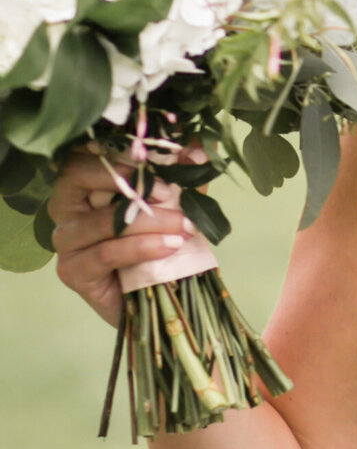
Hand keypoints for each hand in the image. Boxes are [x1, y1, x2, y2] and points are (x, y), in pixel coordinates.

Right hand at [48, 152, 196, 329]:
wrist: (156, 300)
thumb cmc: (158, 245)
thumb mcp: (176, 203)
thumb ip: (184, 174)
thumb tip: (199, 149)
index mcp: (83, 183)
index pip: (87, 152)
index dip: (122, 151)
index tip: (164, 158)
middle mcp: (66, 207)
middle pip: (81, 177)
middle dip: (130, 182)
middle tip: (169, 192)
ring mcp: (65, 241)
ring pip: (102, 221)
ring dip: (149, 222)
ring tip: (184, 227)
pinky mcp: (73, 271)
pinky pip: (106, 253)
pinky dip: (141, 248)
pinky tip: (170, 247)